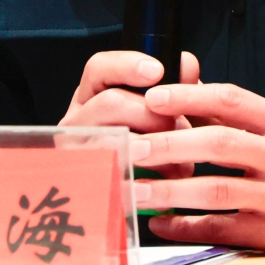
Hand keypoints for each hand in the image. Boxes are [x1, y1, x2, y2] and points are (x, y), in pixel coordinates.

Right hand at [60, 50, 199, 178]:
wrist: (128, 200)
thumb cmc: (153, 150)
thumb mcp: (163, 114)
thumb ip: (174, 88)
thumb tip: (187, 64)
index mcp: (93, 96)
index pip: (99, 68)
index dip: (127, 65)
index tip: (157, 71)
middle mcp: (78, 120)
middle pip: (109, 102)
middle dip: (151, 113)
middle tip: (177, 126)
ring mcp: (77, 152)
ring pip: (114, 138)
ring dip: (154, 146)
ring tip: (181, 159)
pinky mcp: (87, 180)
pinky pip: (115, 173)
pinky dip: (149, 174)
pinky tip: (169, 178)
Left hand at [128, 82, 264, 252]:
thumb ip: (242, 113)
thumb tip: (187, 88)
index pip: (234, 100)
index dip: (191, 96)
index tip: (153, 95)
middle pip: (220, 145)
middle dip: (170, 144)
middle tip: (131, 145)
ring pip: (216, 192)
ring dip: (169, 191)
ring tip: (134, 189)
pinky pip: (223, 230)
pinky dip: (188, 228)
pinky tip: (161, 224)